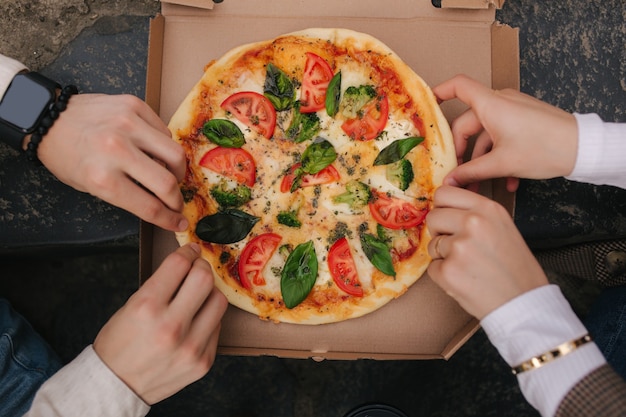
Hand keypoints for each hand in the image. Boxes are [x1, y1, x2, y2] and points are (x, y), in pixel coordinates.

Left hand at [36, 93, 187, 231]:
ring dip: (177, 169)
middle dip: (176, 198)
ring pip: (175, 153)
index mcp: (102, 178)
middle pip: (168, 182)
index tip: (179, 221)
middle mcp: (116, 150)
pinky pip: (164, 131)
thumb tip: (161, 202)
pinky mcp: (134, 105)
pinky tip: (154, 150)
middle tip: (175, 201)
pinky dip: (164, 145)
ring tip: (169, 173)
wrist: (48, 117)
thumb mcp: (89, 186)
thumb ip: (126, 194)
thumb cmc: (66, 156)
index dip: (169, 219)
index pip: (149, 206)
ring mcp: (127, 124)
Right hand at [93, 244, 227, 403]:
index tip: (191, 249)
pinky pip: (217, 326)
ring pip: (219, 301)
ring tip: (198, 295)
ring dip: (210, 292)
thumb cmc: (120, 342)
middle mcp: (171, 327)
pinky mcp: (204, 361)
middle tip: (197, 267)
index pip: (179, 264)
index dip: (187, 251)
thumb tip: (189, 262)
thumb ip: (161, 284)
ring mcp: (191, 347)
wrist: (116, 386)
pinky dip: (208, 318)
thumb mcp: (131, 306)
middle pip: (204, 278)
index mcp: (146, 307)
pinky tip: (195, 320)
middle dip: (201, 266)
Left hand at [426, 186, 547, 318]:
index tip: (448, 219)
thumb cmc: (515, 268)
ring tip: (469, 266)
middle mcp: (472, 223)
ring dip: (444, 256)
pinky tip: (466, 280)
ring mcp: (459, 247)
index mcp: (488, 209)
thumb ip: (475, 215)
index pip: (444, 192)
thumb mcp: (503, 227)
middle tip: (458, 246)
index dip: (442, 207)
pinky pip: (432, 267)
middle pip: (433, 216)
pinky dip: (444, 276)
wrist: (525, 303)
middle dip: (439, 232)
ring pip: (432, 244)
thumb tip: (444, 209)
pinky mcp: (448, 271)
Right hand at [433, 75, 577, 191]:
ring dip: (481, 160)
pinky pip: (501, 136)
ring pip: (485, 134)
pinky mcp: (523, 120)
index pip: (458, 86)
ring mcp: (512, 111)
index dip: (439, 92)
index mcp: (491, 105)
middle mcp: (500, 103)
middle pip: (467, 122)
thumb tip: (448, 182)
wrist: (582, 148)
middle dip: (461, 150)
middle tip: (457, 174)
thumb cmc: (543, 148)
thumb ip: (471, 172)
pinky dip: (498, 156)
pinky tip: (505, 181)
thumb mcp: (502, 163)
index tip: (426, 107)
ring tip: (481, 186)